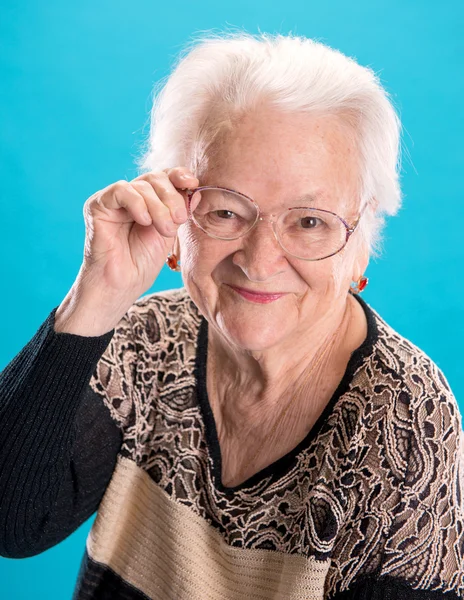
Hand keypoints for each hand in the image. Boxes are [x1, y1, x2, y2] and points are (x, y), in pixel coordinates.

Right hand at [54, 167, 198, 334]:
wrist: (121, 284)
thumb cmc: (142, 263)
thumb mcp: (169, 232)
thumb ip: (180, 209)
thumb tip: (197, 188)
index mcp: (148, 201)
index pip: (164, 177)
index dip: (179, 175)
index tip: (193, 184)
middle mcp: (130, 197)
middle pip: (155, 177)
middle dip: (172, 197)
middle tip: (178, 220)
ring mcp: (113, 200)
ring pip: (141, 185)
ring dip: (158, 207)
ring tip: (164, 230)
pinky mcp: (97, 205)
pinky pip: (121, 191)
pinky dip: (137, 203)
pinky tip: (144, 221)